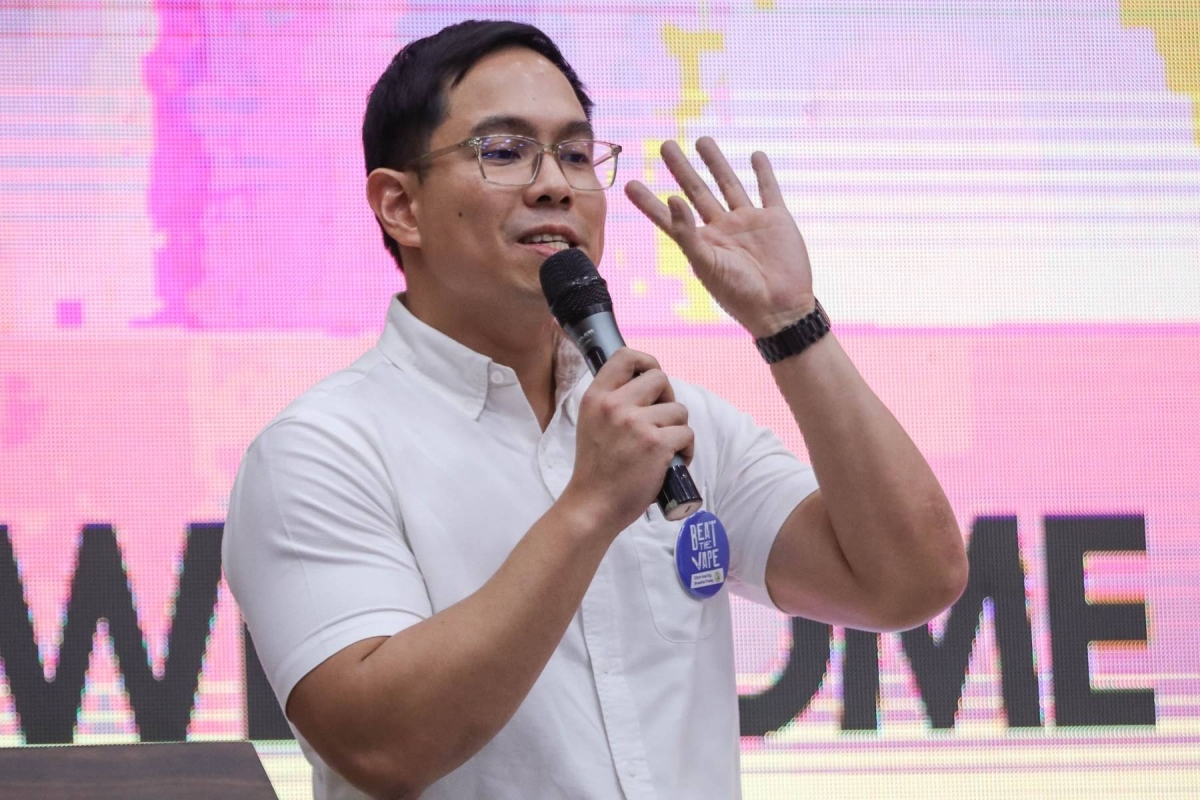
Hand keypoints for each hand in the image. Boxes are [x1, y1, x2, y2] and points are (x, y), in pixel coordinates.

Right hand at [562, 348, 693, 533]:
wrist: (593, 506)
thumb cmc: (595, 469)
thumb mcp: (591, 423)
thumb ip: (612, 403)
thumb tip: (646, 386)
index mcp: (596, 397)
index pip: (625, 356)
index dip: (646, 361)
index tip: (651, 376)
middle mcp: (615, 405)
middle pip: (660, 378)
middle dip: (668, 398)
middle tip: (662, 421)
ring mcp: (636, 424)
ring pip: (678, 409)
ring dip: (678, 428)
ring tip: (665, 448)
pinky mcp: (657, 444)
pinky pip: (687, 433)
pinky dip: (687, 449)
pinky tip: (675, 461)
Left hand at [625, 137, 815, 337]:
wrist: (781, 309)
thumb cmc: (739, 294)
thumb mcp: (706, 264)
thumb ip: (687, 232)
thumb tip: (673, 198)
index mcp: (702, 242)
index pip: (668, 217)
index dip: (649, 201)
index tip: (630, 183)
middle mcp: (722, 229)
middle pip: (697, 191)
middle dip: (680, 168)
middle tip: (665, 145)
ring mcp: (749, 223)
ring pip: (729, 184)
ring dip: (716, 162)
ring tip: (702, 140)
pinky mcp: (776, 220)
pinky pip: (768, 190)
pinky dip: (763, 172)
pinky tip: (756, 156)